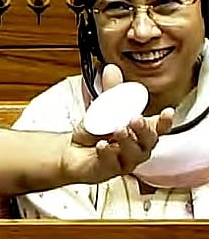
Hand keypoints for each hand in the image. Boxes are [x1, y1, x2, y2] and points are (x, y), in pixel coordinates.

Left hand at [63, 64, 174, 182]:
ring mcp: (125, 160)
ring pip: (135, 154)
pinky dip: (108, 153)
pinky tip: (101, 145)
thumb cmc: (94, 132)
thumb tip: (111, 68)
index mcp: (139, 131)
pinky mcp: (110, 170)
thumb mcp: (101, 108)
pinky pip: (113, 164)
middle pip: (149, 141)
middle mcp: (136, 147)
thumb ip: (110, 91)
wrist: (71, 151)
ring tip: (117, 130)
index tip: (167, 112)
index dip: (164, 121)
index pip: (158, 128)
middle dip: (144, 130)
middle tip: (135, 119)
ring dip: (127, 141)